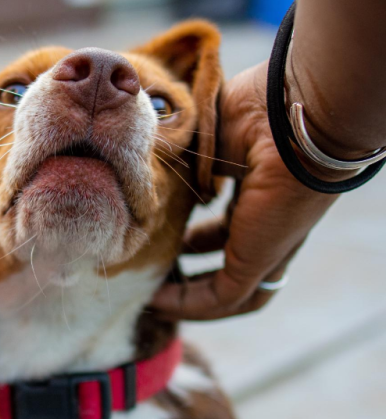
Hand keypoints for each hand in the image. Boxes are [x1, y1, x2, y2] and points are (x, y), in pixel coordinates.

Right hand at [149, 62, 339, 319]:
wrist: (287, 116)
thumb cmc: (254, 111)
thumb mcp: (202, 135)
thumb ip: (175, 154)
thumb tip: (134, 159)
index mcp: (258, 192)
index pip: (227, 228)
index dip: (194, 240)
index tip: (160, 239)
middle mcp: (265, 223)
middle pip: (228, 260)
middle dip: (190, 271)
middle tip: (153, 270)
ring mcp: (267, 244)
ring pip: (230, 290)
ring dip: (189, 297)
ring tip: (151, 295)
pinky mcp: (258, 259)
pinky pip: (221, 296)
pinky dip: (187, 303)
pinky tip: (155, 299)